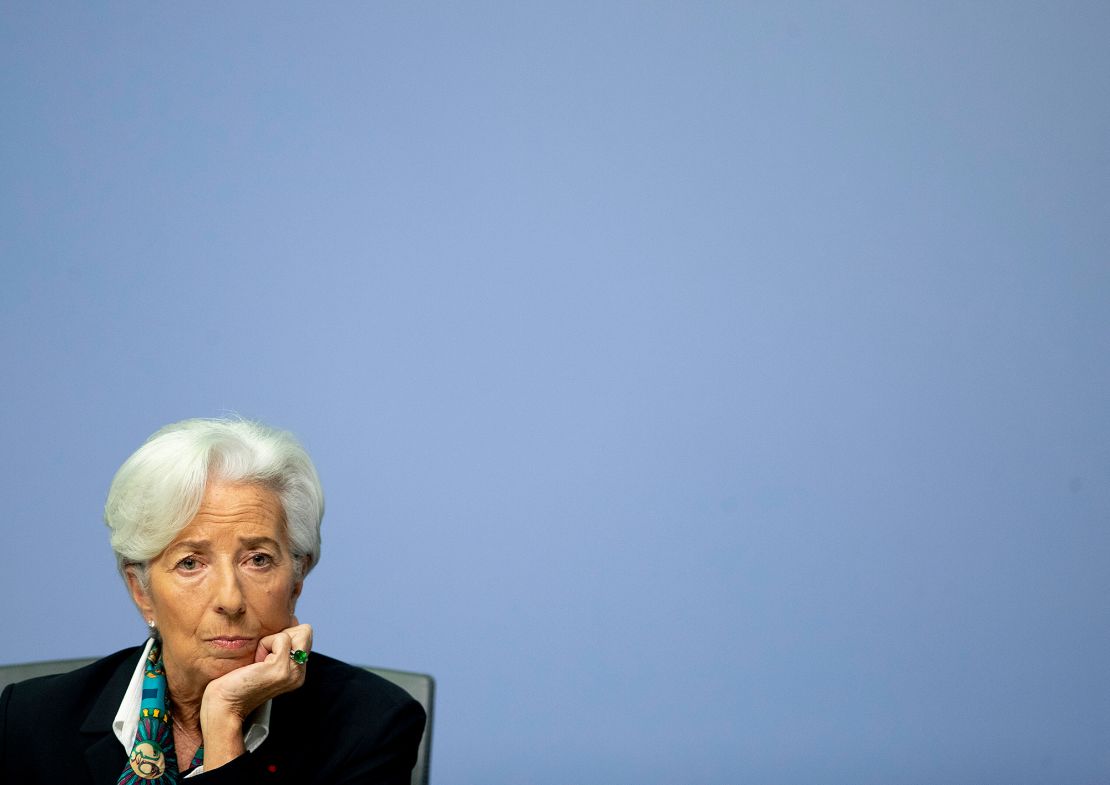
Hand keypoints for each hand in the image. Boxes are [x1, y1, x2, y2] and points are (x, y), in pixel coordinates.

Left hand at [199, 621, 312, 768]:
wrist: (224, 704)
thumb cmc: (237, 681)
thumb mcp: (265, 660)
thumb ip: (281, 646)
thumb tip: (289, 621)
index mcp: (298, 671)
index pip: (306, 635)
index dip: (284, 636)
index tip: (266, 655)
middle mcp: (299, 673)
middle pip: (305, 631)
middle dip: (280, 637)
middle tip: (262, 658)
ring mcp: (292, 672)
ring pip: (294, 634)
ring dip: (271, 642)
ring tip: (259, 662)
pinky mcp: (281, 669)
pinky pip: (281, 639)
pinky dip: (264, 645)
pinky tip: (256, 663)